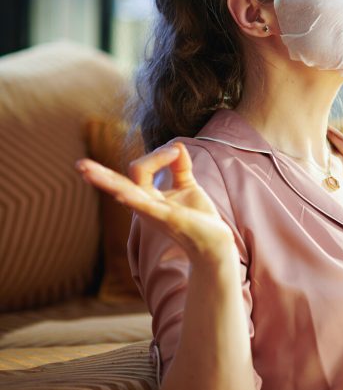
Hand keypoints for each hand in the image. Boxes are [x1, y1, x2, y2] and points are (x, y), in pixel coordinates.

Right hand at [76, 143, 235, 265]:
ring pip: (125, 193)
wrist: (215, 243)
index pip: (139, 169)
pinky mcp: (167, 218)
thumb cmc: (199, 219)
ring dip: (106, 182)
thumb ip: (180, 166)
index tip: (177, 150)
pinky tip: (119, 191)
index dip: (156, 154)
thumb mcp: (187, 186)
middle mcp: (145, 205)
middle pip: (118, 184)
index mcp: (147, 197)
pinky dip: (133, 196)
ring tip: (85, 171)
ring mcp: (153, 212)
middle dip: (99, 175)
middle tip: (79, 165)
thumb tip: (177, 145)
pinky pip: (145, 206)